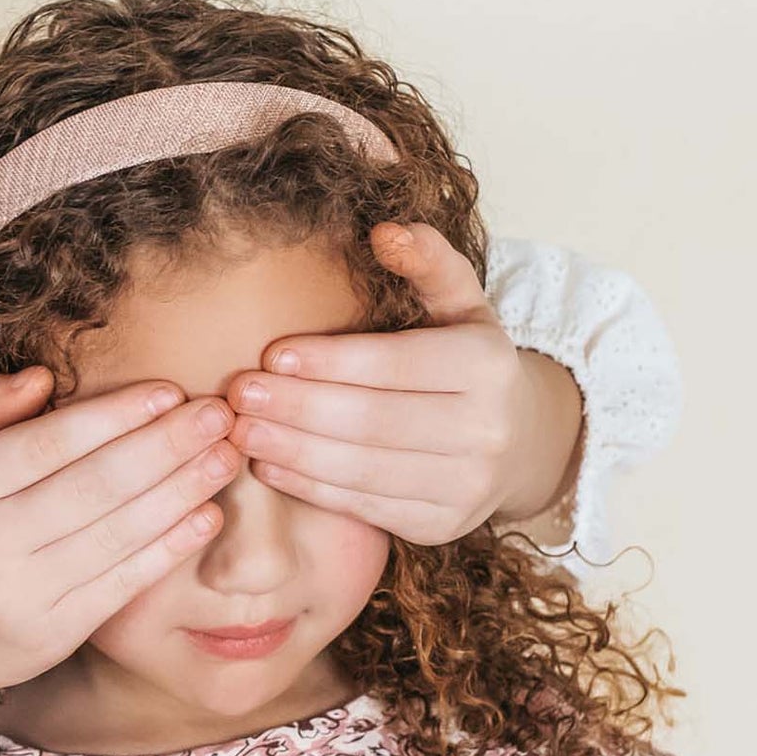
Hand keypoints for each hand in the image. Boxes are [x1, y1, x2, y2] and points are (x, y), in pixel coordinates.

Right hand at [0, 369, 240, 701]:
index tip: (170, 391)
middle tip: (219, 416)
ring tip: (226, 458)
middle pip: (94, 485)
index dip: (115, 415)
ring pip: (118, 534)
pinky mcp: (50, 636)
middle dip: (167, 446)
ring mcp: (19, 595)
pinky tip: (204, 517)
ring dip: (183, 492)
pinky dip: (169, 548)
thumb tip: (43, 376)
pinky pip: (122, 584)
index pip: (48, 443)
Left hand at [227, 222, 577, 543]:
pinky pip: (366, 507)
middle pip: (374, 421)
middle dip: (298, 407)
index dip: (331, 361)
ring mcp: (468, 486)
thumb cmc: (464, 359)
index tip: (271, 353)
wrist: (519, 441)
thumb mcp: (460, 302)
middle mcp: (487, 431)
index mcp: (488, 366)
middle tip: (237, 393)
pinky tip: (268, 465)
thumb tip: (386, 230)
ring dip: (293, 452)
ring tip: (238, 431)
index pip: (397, 364)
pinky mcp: (443, 525)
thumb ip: (429, 261)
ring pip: (364, 469)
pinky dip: (311, 489)